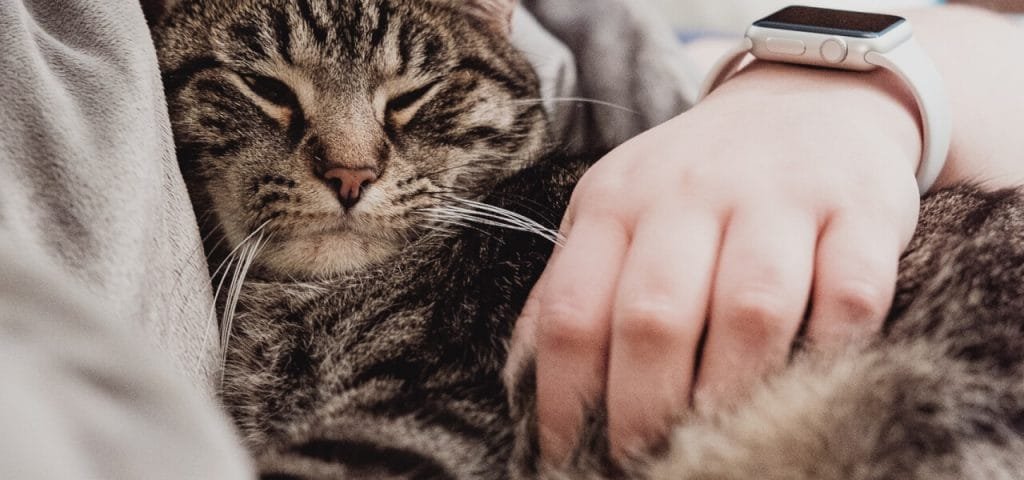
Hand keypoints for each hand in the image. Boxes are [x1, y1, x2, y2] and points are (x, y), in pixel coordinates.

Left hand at [507, 62, 923, 463]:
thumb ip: (575, 283)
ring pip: (750, 309)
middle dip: (644, 409)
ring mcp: (778, 197)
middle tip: (643, 459)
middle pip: (654, 317)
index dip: (564, 397)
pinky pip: (848, 295)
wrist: (807, 95)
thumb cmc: (697, 178)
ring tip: (719, 440)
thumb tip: (528, 378)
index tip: (567, 451)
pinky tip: (808, 382)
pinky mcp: (859, 209)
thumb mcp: (618, 210)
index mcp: (617, 202)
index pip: (573, 311)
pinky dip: (830, 352)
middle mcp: (690, 193)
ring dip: (732, 392)